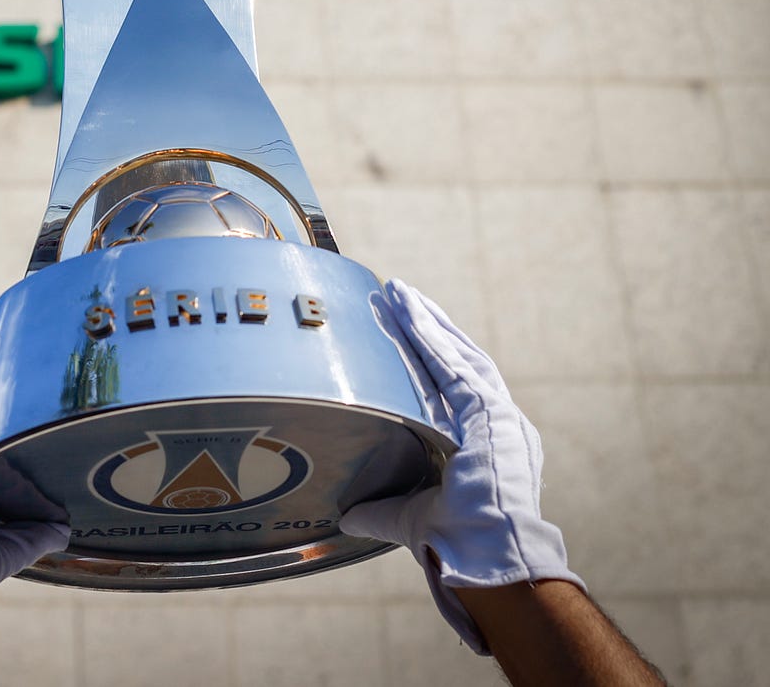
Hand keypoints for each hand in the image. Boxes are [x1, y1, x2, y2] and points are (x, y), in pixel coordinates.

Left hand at [339, 281, 583, 653]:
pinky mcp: (491, 410)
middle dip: (431, 327)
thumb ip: (380, 511)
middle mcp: (500, 424)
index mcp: (489, 444)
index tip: (412, 330)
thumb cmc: (455, 542)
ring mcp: (499, 415)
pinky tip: (410, 312)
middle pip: (461, 360)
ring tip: (400, 293)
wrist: (486, 554)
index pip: (457, 386)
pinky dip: (430, 335)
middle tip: (402, 296)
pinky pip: (453, 363)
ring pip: (457, 354)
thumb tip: (346, 517)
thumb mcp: (409, 518)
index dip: (435, 356)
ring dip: (427, 321)